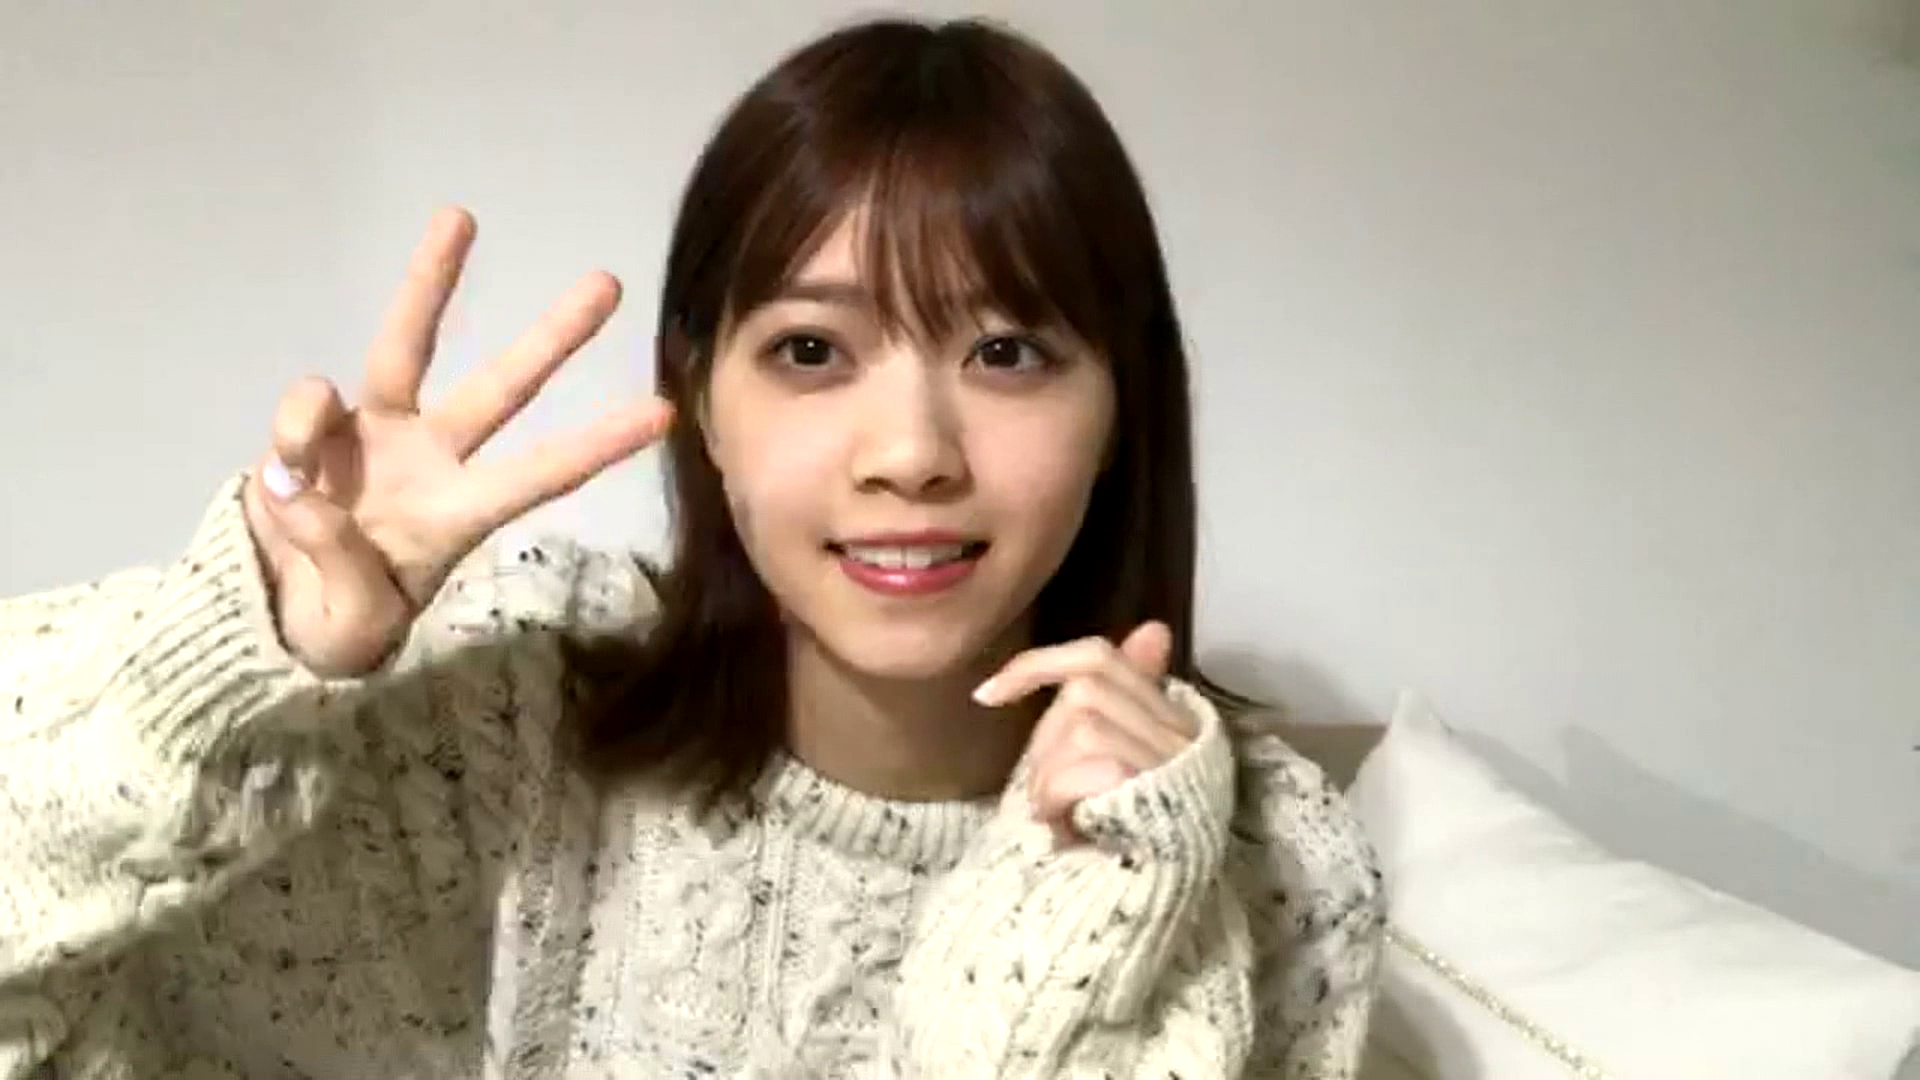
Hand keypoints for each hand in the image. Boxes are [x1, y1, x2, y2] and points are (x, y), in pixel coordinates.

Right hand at [241, 207, 672, 676]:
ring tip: (463, 216)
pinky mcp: (320, 427)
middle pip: (503, 388)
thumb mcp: (352, 626)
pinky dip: (296, 434)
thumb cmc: (338, 624)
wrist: (270, 610)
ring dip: (434, 281)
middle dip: (554, 336)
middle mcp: (433, 461)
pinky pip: (310, 409)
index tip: (665, 413)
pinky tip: (283, 485)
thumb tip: (311, 492)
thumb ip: (343, 566)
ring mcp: (378, 435)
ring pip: (408, 347)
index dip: (599, 444)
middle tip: (611, 282)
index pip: (544, 475)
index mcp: (460, 517)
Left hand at [973, 622, 1196, 847]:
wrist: (1131, 920)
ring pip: (1084, 723)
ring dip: (1052, 774)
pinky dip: (1061, 793)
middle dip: (1048, 740)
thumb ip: (1112, 703)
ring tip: (1058, 819)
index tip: (986, 696)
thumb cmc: (1112, 843)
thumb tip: (1152, 630)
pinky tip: (1064, 830)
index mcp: (1175, 722)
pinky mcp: (1159, 790)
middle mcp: (1184, 736)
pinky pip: (1091, 760)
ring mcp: (1175, 763)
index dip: (1039, 664)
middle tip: (1047, 796)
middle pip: (1086, 689)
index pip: (1100, 658)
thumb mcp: (1103, 766)